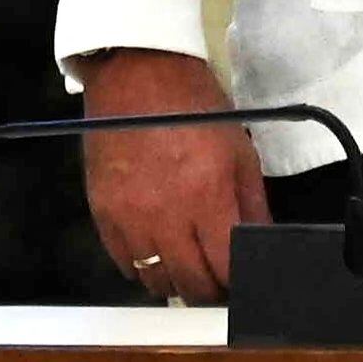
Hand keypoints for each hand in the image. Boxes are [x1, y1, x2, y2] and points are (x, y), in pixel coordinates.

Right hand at [73, 47, 266, 305]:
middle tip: (215, 279)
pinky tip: (154, 252)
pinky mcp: (102, 210)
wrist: (135, 72)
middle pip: (191, 284)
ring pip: (155, 280)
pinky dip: (141, 266)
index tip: (240, 280)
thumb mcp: (240, 151)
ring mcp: (130, 215)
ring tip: (184, 266)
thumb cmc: (194, 107)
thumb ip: (253, 206)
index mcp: (208, 196)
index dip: (237, 282)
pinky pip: (123, 262)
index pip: (226, 269)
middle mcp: (167, 214)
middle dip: (209, 290)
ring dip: (175, 281)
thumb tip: (259, 247)